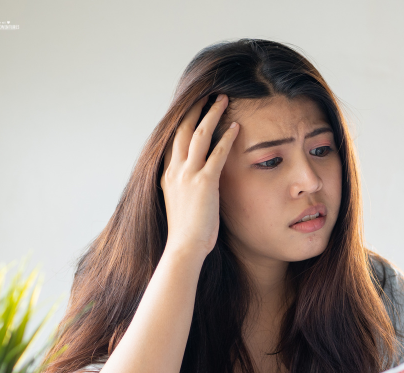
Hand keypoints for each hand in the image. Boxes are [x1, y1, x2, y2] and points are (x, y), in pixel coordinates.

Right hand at [161, 93, 238, 256]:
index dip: (183, 122)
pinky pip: (217, 153)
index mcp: (168, 176)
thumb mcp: (182, 205)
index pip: (174, 141)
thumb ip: (187, 189)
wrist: (184, 248)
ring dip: (211, 114)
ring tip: (222, 99)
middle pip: (182, 129)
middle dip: (194, 109)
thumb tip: (198, 186)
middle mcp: (175, 171)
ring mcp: (188, 175)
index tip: (192, 110)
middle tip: (206, 94)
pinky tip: (236, 127)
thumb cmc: (186, 234)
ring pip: (198, 134)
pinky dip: (226, 138)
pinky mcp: (204, 182)